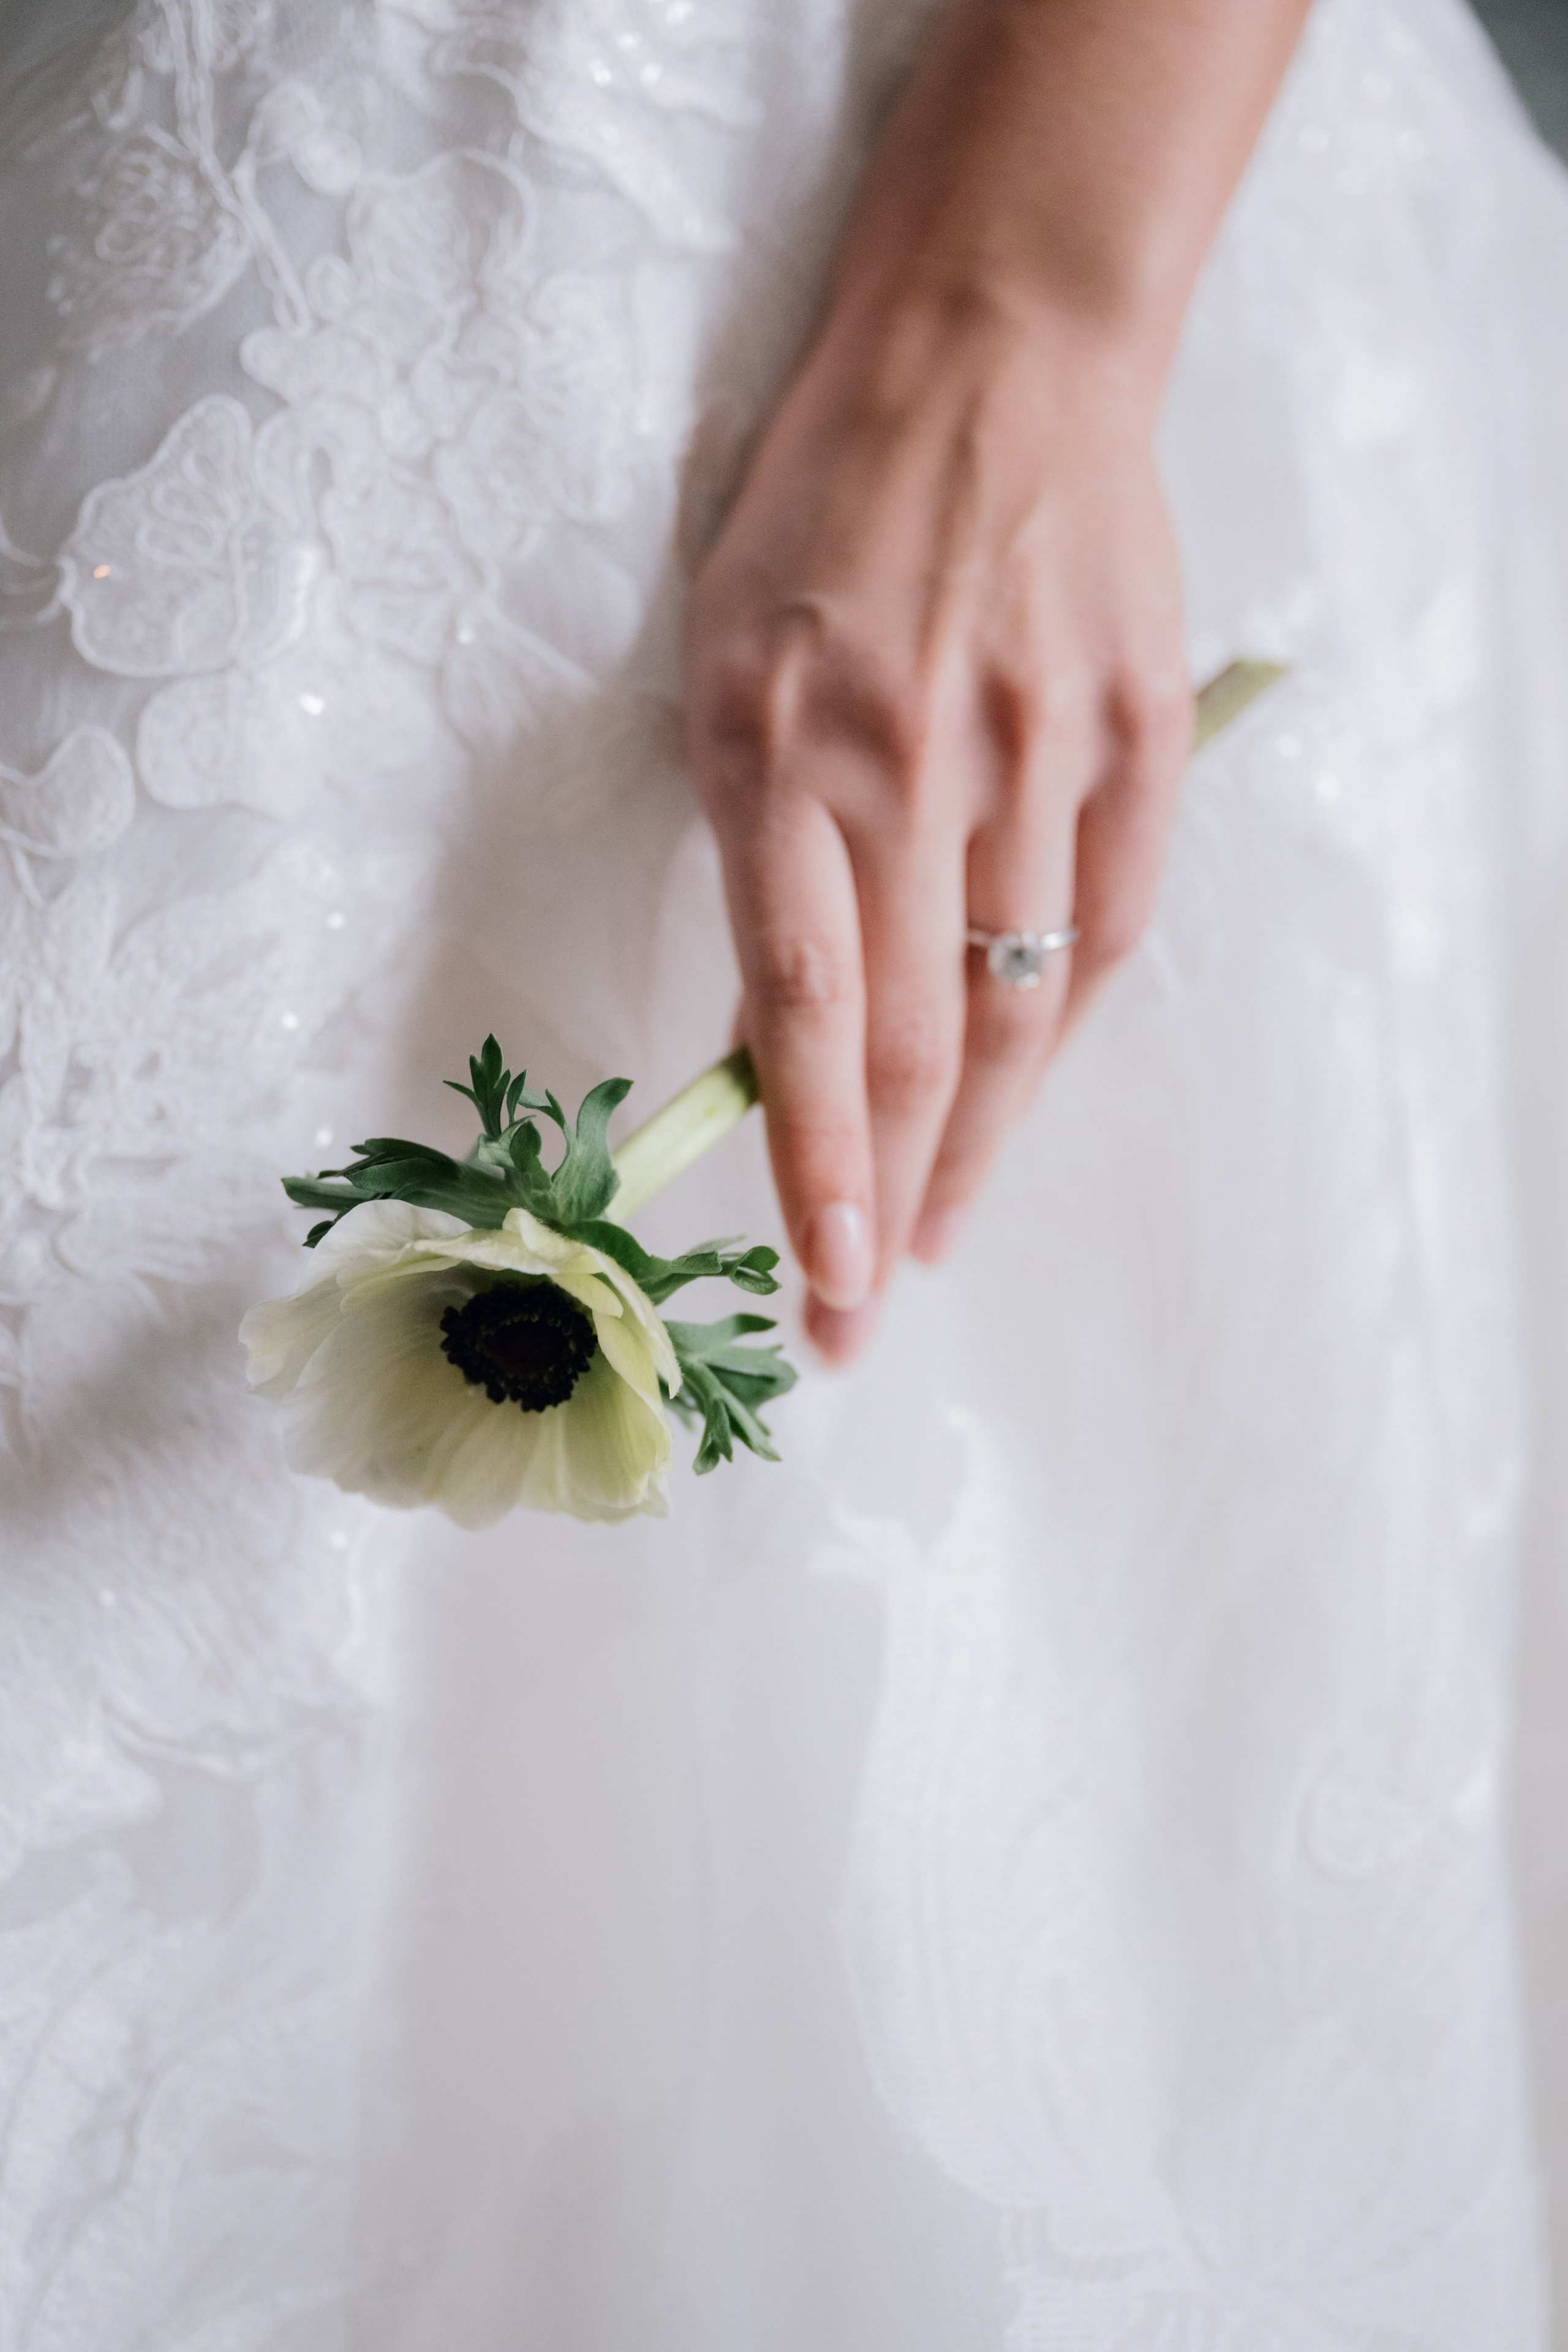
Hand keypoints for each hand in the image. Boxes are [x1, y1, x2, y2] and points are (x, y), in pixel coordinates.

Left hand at [686, 296, 1189, 1360]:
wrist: (990, 354)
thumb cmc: (823, 515)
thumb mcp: (724, 670)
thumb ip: (757, 856)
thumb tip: (776, 1038)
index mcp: (779, 751)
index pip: (804, 1013)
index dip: (816, 1172)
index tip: (822, 1292)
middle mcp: (912, 766)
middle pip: (915, 1043)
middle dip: (887, 1203)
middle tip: (865, 1313)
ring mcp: (1040, 750)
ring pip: (1021, 1008)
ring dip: (975, 1145)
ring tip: (934, 1231)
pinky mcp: (1135, 731)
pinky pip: (1111, 920)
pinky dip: (1062, 1026)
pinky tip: (1019, 1089)